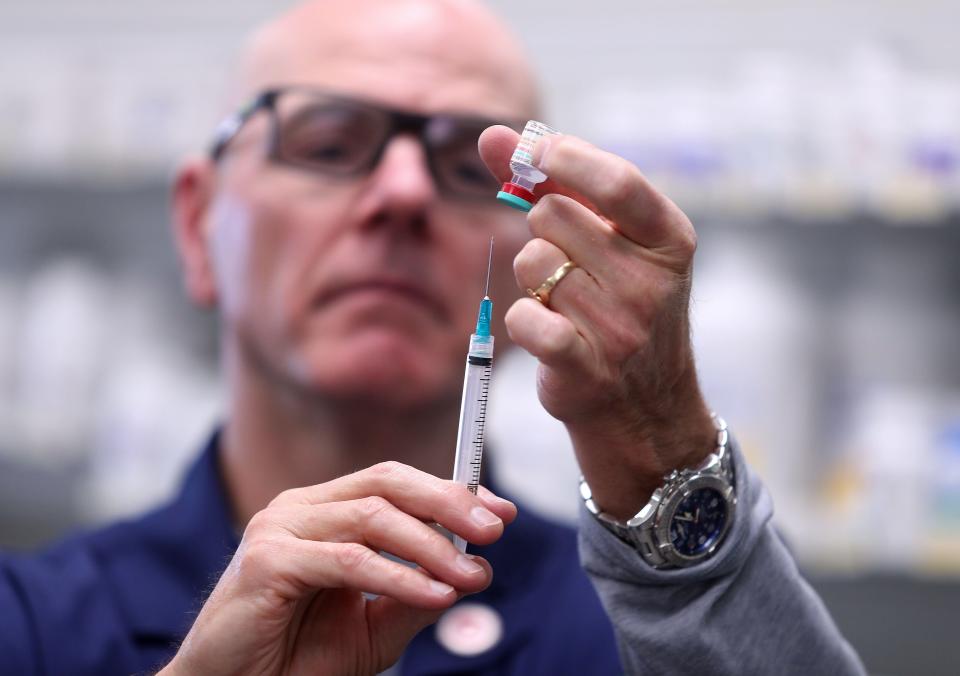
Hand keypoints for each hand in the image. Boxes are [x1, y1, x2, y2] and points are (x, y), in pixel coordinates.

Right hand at [160, 462, 516, 675]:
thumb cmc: (295, 657)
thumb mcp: (373, 627)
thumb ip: (416, 595)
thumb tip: (474, 570)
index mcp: (324, 511)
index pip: (395, 483)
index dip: (450, 490)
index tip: (500, 510)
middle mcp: (302, 508)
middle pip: (387, 482)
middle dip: (448, 502)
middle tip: (495, 528)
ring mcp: (280, 527)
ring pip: (373, 516)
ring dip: (431, 545)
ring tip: (471, 574)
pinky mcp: (268, 560)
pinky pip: (350, 560)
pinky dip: (399, 576)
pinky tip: (436, 593)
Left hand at [479, 127, 714, 518]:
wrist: (646, 411)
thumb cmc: (621, 310)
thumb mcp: (612, 244)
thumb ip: (555, 183)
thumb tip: (492, 134)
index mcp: (670, 239)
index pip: (617, 181)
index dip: (566, 158)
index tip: (534, 154)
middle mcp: (653, 282)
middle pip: (554, 217)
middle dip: (543, 232)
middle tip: (568, 264)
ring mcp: (623, 329)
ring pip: (531, 262)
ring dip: (532, 280)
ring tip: (563, 303)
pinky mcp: (587, 370)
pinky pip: (524, 317)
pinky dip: (523, 320)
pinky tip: (546, 332)